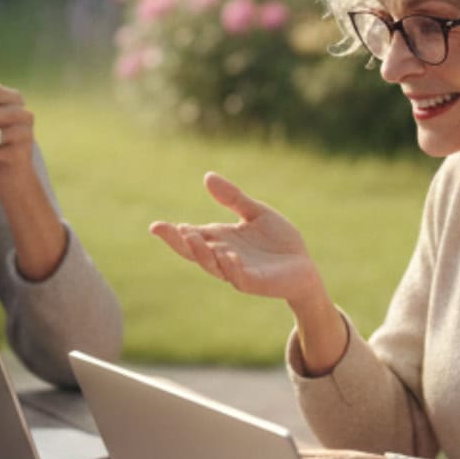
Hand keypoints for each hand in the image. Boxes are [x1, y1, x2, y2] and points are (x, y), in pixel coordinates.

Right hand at [149, 173, 323, 303]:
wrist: (304, 265)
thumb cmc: (278, 241)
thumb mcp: (255, 212)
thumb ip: (233, 198)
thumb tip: (207, 176)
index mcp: (219, 240)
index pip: (190, 237)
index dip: (172, 233)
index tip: (155, 226)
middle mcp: (223, 256)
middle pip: (194, 253)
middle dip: (181, 243)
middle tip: (173, 229)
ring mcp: (236, 271)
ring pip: (213, 265)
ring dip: (202, 253)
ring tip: (192, 237)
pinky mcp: (254, 282)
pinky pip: (238, 277)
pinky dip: (231, 266)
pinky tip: (227, 254)